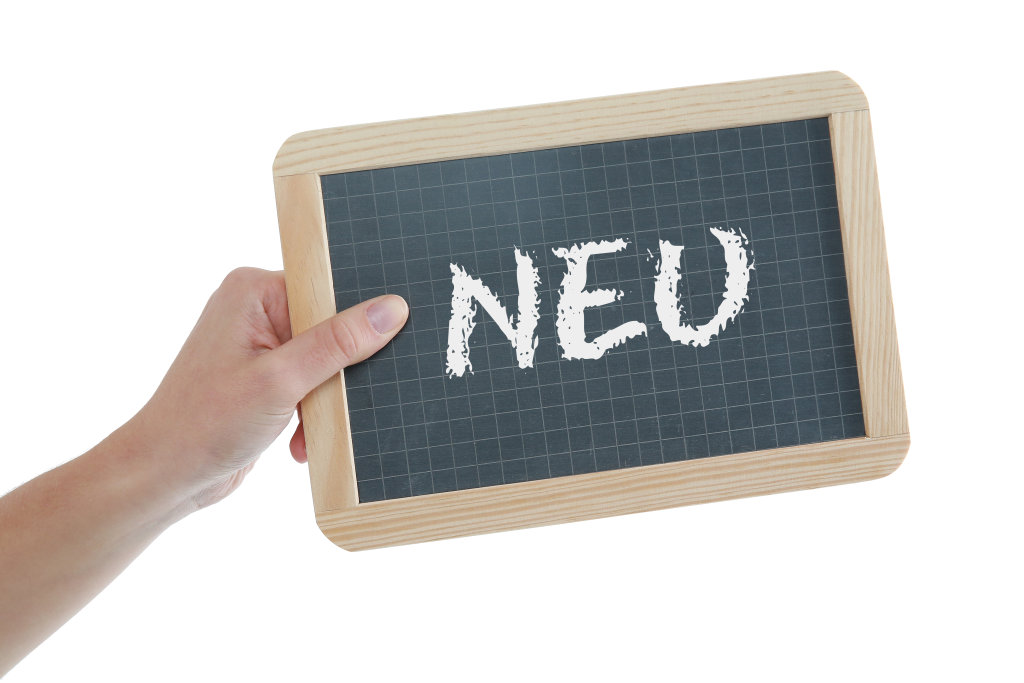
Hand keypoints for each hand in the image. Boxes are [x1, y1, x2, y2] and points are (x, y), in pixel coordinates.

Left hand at [128, 267, 407, 510]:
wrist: (166, 476)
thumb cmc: (205, 423)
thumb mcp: (282, 380)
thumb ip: (339, 343)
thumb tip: (392, 310)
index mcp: (253, 291)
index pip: (328, 288)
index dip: (356, 319)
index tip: (380, 348)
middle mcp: (256, 310)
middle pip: (331, 327)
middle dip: (339, 370)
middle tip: (340, 397)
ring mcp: (260, 345)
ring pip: (326, 362)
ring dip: (326, 400)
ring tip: (310, 426)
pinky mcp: (265, 378)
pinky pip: (311, 385)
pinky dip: (313, 413)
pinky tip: (299, 440)